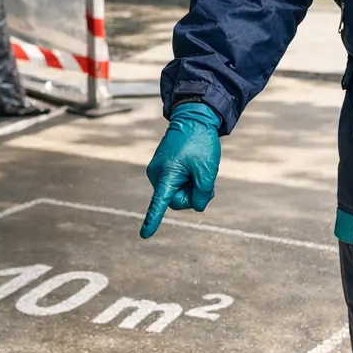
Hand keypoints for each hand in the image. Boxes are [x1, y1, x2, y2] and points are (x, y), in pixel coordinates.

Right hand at [140, 102, 221, 238]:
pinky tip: (193, 165)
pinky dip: (187, 179)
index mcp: (166, 175)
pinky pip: (175, 183)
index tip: (145, 235)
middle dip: (191, 195)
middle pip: (175, 200)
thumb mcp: (207, 172)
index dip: (153, 220)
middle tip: (205, 181)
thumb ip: (202, 195)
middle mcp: (157, 174)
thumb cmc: (200, 143)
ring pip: (176, 192)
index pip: (159, 203)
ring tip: (198, 167)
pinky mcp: (162, 167)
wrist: (193, 118)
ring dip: (190, 185)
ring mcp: (158, 170)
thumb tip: (196, 205)